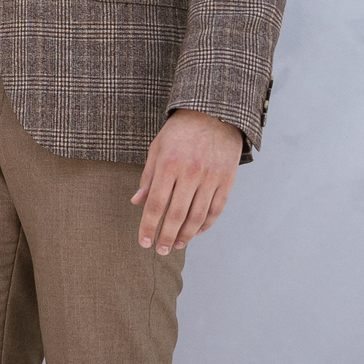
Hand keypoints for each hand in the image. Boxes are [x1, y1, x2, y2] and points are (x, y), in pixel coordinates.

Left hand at [131, 111, 240, 255]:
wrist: (214, 112)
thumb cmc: (179, 131)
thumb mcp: (157, 147)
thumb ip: (148, 176)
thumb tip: (137, 202)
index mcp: (169, 164)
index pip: (156, 204)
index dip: (148, 226)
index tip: (143, 242)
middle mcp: (191, 172)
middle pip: (176, 215)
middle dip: (166, 237)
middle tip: (160, 250)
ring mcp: (211, 177)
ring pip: (198, 217)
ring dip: (186, 235)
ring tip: (176, 245)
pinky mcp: (227, 180)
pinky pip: (216, 210)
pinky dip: (205, 225)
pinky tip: (195, 232)